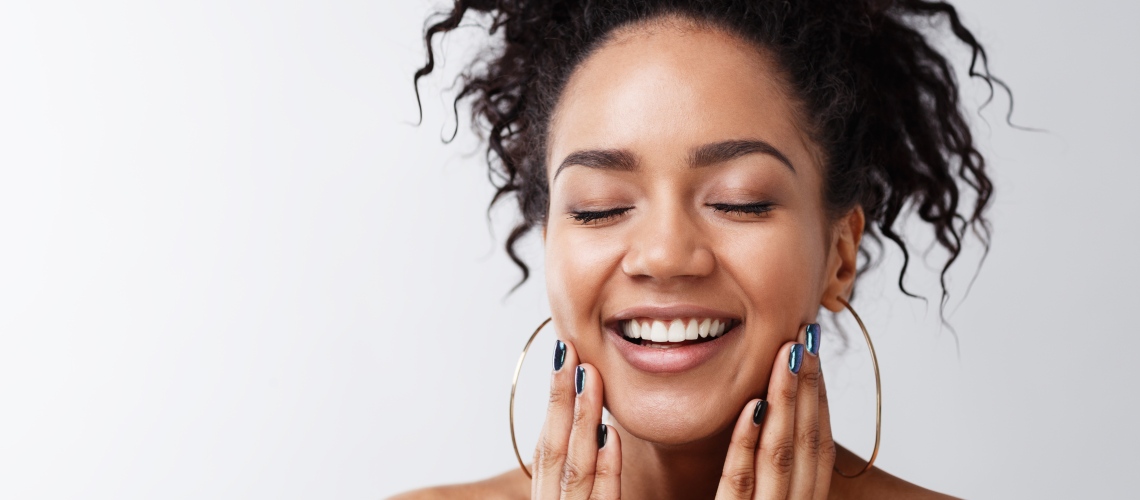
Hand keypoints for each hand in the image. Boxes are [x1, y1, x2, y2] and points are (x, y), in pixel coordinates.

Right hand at [531, 339, 621, 499]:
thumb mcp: (579, 499)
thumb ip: (584, 473)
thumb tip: (597, 423)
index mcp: (548, 496)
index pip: (546, 445)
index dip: (554, 400)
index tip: (564, 355)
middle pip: (553, 449)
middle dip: (561, 398)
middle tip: (570, 351)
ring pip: (576, 468)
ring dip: (582, 419)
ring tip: (590, 377)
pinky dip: (606, 469)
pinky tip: (610, 435)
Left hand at [716, 324, 835, 499]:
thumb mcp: (764, 495)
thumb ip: (771, 466)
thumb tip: (775, 407)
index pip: (820, 446)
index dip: (819, 397)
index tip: (813, 351)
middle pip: (806, 444)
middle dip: (808, 385)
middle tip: (805, 335)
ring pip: (779, 456)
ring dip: (784, 400)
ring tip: (786, 353)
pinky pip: (738, 482)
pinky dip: (746, 442)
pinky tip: (752, 406)